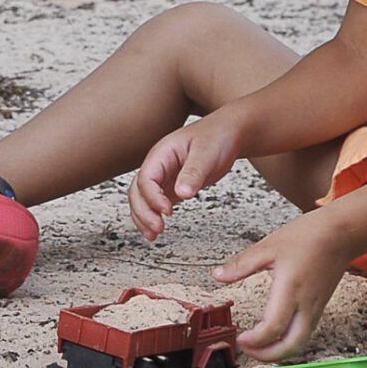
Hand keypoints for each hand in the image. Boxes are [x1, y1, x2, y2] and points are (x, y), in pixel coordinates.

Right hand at [128, 111, 246, 238]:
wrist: (229, 132)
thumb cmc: (217, 136)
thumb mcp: (207, 153)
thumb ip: (193, 172)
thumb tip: (181, 194)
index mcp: (162, 154)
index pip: (146, 178)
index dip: (153, 197)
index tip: (168, 211)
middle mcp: (158, 165)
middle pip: (137, 191)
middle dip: (143, 211)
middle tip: (158, 229)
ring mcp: (164, 176)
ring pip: (142, 198)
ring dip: (143, 217)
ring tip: (153, 235)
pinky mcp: (173, 185)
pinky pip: (155, 202)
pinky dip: (153, 216)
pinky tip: (158, 228)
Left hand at [213, 211, 353, 361]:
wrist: (341, 234)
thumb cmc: (309, 237)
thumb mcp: (268, 247)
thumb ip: (241, 264)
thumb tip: (217, 275)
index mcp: (290, 290)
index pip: (273, 328)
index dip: (255, 340)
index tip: (240, 339)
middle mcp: (306, 305)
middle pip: (290, 346)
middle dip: (267, 356)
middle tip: (248, 352)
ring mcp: (315, 309)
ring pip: (300, 344)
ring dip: (279, 352)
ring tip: (258, 347)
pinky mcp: (320, 308)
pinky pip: (305, 334)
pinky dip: (289, 342)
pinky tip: (276, 335)